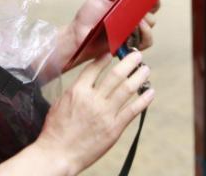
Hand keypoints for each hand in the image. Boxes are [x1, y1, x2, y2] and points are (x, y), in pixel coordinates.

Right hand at [34, 51, 154, 174]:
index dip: (105, 58)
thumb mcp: (60, 103)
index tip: (113, 51)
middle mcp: (93, 100)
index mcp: (78, 91)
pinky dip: (143, 100)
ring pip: (127, 90)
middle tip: (137, 55)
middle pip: (116, 75)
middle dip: (129, 62)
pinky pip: (133, 110)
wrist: (58, 154)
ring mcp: (105, 114)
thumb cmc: (56, 130)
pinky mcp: (114, 128)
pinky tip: (150, 92)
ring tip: (145, 70)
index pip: (95, 68)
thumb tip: (86, 81)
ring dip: (139, 77)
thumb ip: (75, 90)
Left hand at [68, 0, 159, 63]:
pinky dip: (144, 34)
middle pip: (152, 10)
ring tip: (135, 19)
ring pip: (151, 24)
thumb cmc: (88, 16)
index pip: (148, 0)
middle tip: (141, 4)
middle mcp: (134, 19)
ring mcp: (134, 32)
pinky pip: (146, 41)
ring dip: (145, 20)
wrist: (78, 36)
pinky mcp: (131, 46)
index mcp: (128, 6)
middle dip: (149, 6)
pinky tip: (134, 29)